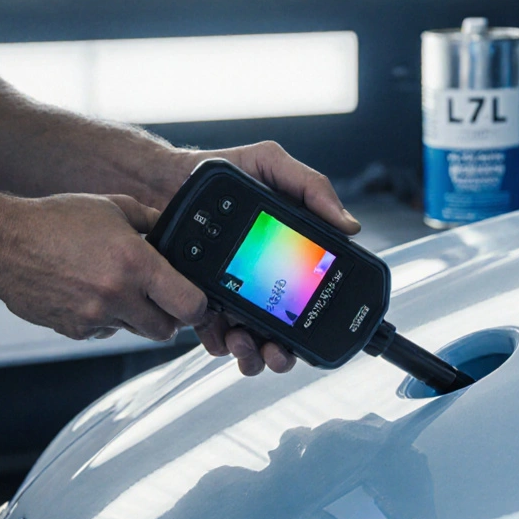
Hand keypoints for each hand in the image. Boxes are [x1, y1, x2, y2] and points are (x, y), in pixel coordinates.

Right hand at [0, 193, 209, 341]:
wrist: (1, 244)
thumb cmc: (54, 221)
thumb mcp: (112, 207)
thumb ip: (150, 221)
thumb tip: (175, 231)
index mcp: (135, 263)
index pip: (190, 306)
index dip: (197, 307)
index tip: (194, 300)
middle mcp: (118, 295)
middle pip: (166, 330)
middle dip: (167, 317)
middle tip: (158, 297)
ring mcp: (95, 317)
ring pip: (135, 331)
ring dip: (135, 316)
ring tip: (116, 288)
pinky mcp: (75, 331)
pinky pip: (106, 333)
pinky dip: (106, 320)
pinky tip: (90, 294)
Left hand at [165, 141, 361, 375]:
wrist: (169, 178)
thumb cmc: (224, 171)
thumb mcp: (273, 166)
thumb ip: (313, 188)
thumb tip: (350, 226)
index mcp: (286, 257)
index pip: (309, 298)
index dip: (311, 322)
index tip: (307, 331)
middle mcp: (263, 281)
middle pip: (281, 332)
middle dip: (280, 353)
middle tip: (275, 350)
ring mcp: (233, 294)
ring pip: (249, 341)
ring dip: (251, 352)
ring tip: (242, 341)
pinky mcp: (202, 300)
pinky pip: (213, 334)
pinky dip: (219, 343)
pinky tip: (219, 336)